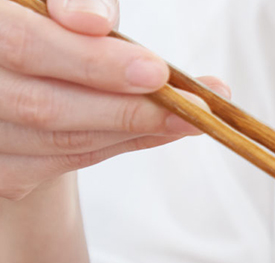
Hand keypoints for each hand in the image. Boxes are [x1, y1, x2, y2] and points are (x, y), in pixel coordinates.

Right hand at [0, 0, 227, 199]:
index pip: (24, 44)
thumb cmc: (41, 23)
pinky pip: (66, 164)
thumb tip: (94, 22)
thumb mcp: (54, 0)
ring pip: (61, 142)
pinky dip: (120, 145)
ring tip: (192, 118)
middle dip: (126, 108)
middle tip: (193, 107)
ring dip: (134, 131)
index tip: (156, 71)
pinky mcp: (2, 171)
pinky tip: (160, 130)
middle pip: (43, 106)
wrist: (23, 68)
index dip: (91, 61)